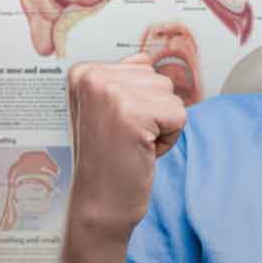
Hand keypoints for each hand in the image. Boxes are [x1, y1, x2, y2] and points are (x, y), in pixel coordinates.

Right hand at [65, 52, 188, 245]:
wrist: (99, 205)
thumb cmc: (105, 161)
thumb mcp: (105, 109)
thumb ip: (124, 80)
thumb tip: (146, 58)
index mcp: (83, 72)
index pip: (141, 65)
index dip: (139, 101)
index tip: (115, 125)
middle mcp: (92, 77)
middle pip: (158, 78)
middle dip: (153, 112)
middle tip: (125, 139)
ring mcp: (110, 94)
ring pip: (171, 95)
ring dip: (160, 125)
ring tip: (132, 144)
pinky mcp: (133, 115)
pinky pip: (179, 115)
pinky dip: (168, 139)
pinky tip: (141, 152)